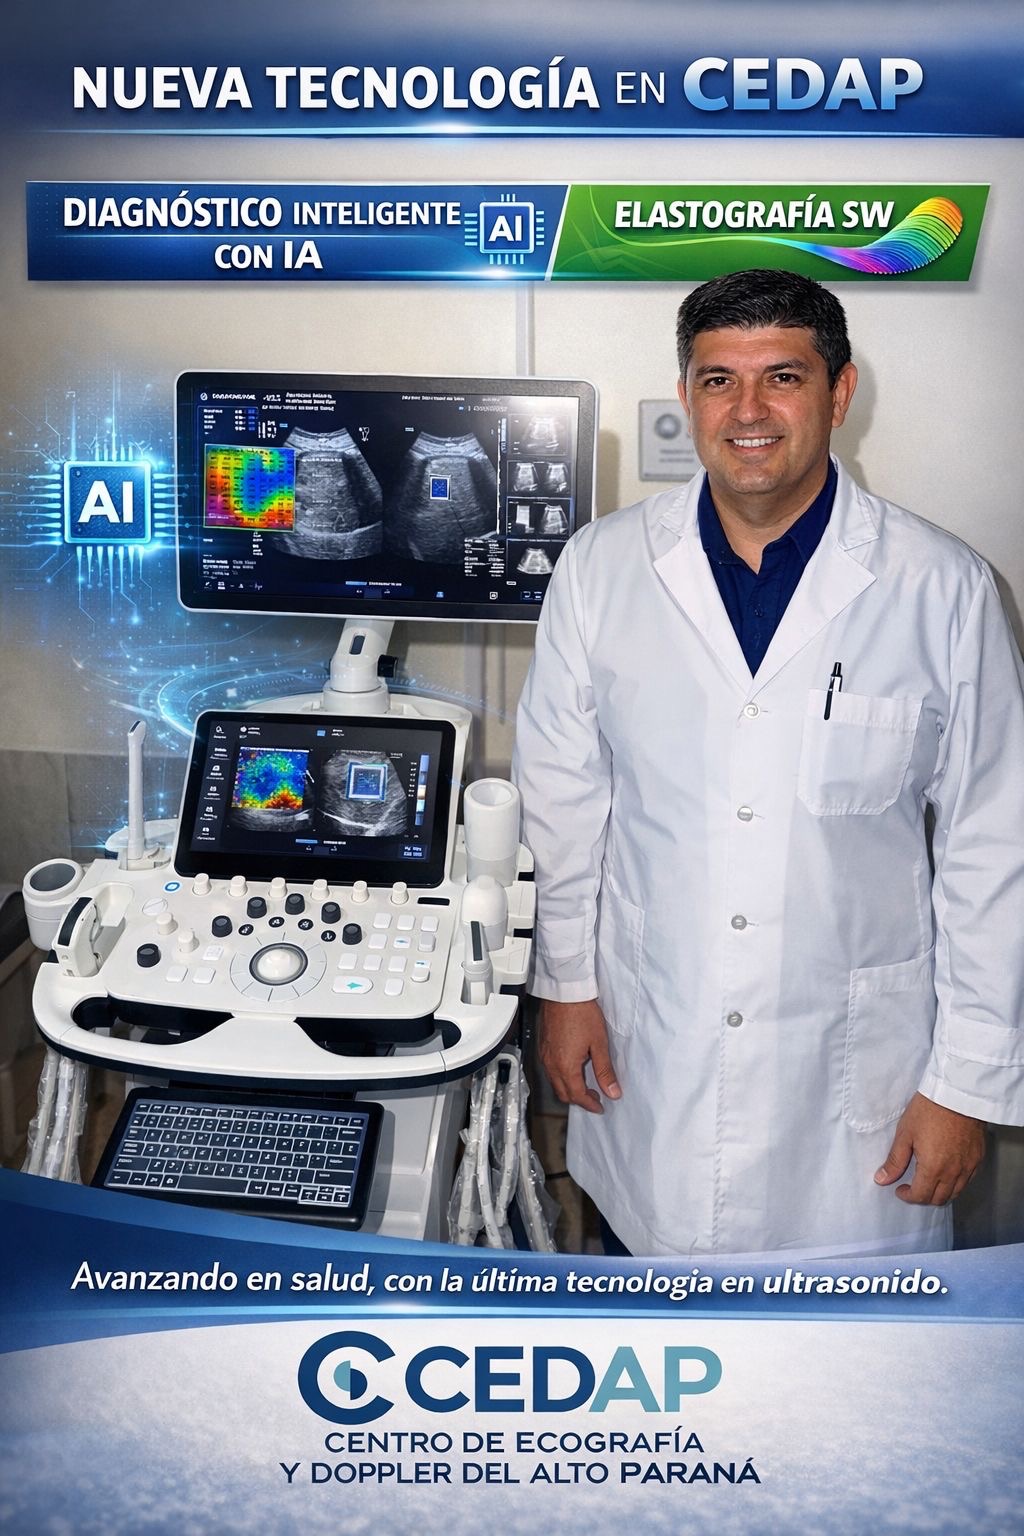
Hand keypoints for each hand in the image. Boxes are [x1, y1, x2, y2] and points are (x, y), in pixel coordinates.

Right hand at [539, 998, 620, 1113]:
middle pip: (563, 1093)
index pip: (577, 1095)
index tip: (600, 1106)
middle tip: (595, 1097)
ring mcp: (545, 1055)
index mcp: (565, 1066)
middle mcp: (551, 1064)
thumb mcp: (599, 1044)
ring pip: (555, 1082)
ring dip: (569, 1088)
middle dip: (579, 1099)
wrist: (565, 993)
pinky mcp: (543, 1046)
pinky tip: (572, 1068)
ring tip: (585, 1084)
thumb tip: (612, 1091)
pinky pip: (550, 1070)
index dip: (590, 1104)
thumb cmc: (581, 1013)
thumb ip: (605, 1071)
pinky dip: (561, 1077)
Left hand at [874, 1092, 986, 1204]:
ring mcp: (968, 1166)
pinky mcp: (978, 1158)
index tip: (900, 1189)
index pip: (921, 1196)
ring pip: (955, 1193)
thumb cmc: (929, 1110)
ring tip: (929, 1180)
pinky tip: (947, 1172)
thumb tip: (882, 1179)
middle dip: (923, 1197)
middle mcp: (953, 1173)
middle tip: (913, 1186)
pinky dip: (956, 1183)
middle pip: (939, 1198)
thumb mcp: (905, 1134)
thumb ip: (895, 1161)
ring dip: (940, 1192)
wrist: (957, 1094)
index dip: (907, 1196)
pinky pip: (967, 1180)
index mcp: (933, 1168)